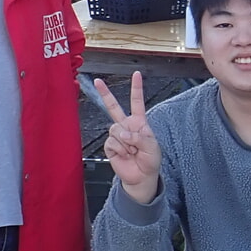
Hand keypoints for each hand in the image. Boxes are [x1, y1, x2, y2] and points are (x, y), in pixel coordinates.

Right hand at [95, 72, 161, 202]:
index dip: (136, 88)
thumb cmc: (150, 160)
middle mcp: (126, 126)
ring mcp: (117, 135)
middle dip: (105, 93)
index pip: (137, 102)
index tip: (136, 74)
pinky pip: (111, 142)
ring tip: (133, 151)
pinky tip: (125, 154)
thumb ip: (139, 137)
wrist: (141, 176)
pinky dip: (120, 149)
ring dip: (126, 142)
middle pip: (113, 107)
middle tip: (98, 81)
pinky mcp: (110, 146)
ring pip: (115, 129)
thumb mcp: (152, 147)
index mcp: (139, 122)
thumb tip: (124, 134)